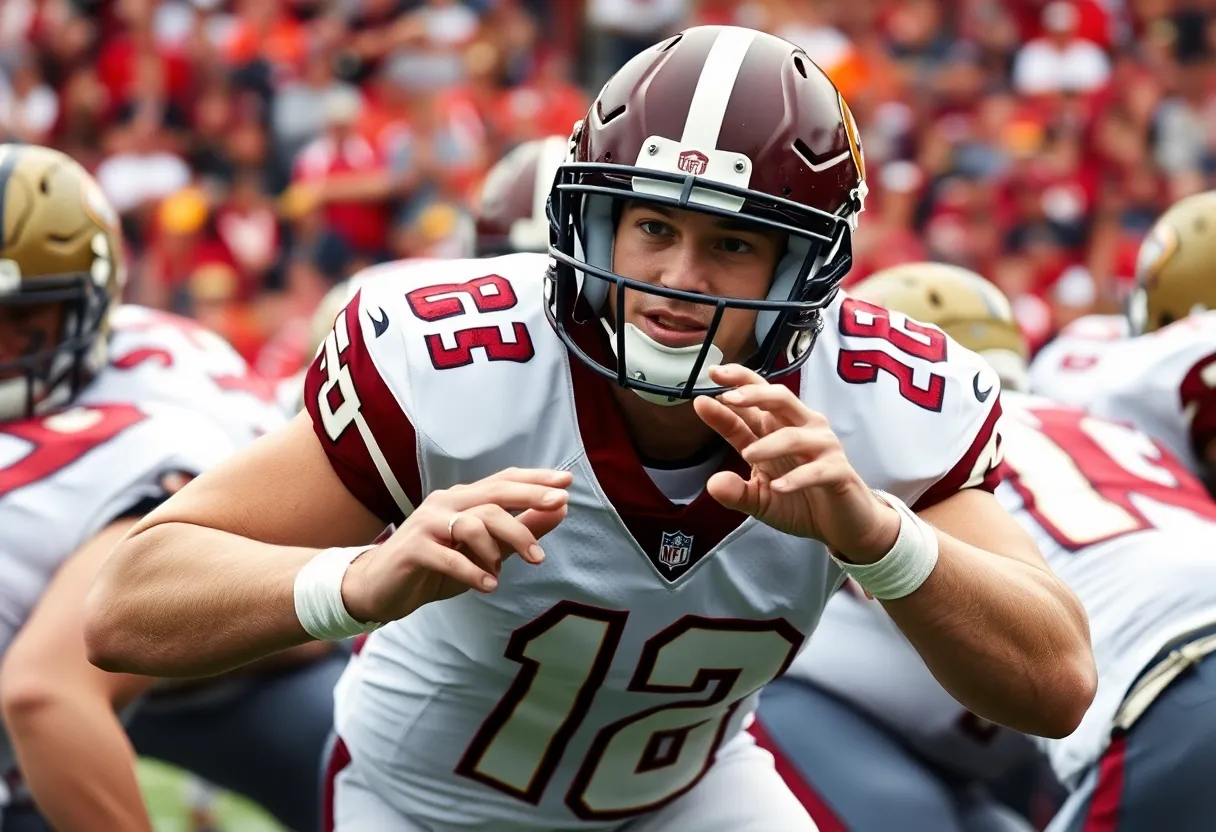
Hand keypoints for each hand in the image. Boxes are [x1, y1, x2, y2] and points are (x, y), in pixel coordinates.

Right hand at [342, 467, 571, 621]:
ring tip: (503, 572)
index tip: (567, 482)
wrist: (381, 588)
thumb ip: (522, 530)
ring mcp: (428, 524)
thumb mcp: (487, 550)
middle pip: (493, 494)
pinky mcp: (413, 549)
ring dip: (498, 549)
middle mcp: (446, 503)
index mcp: (464, 499)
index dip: (535, 479)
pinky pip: (449, 558)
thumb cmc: (438, 566)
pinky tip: (490, 586)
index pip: (504, 481)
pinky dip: (473, 572)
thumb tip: (562, 508)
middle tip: (558, 505)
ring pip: (474, 524)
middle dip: (529, 498)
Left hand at [694, 364, 900, 562]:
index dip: (735, 385)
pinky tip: (778, 487)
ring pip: (794, 436)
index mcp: (776, 429)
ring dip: (769, 444)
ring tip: (747, 455)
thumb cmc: (800, 501)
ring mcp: (822, 448)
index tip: (712, 373)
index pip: (755, 400)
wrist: (841, 526)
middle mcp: (801, 429)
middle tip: (727, 398)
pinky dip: (796, 478)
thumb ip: (735, 490)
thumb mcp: (759, 498)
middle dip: (753, 394)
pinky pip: (816, 470)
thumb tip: (712, 484)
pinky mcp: (838, 472)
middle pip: (779, 399)